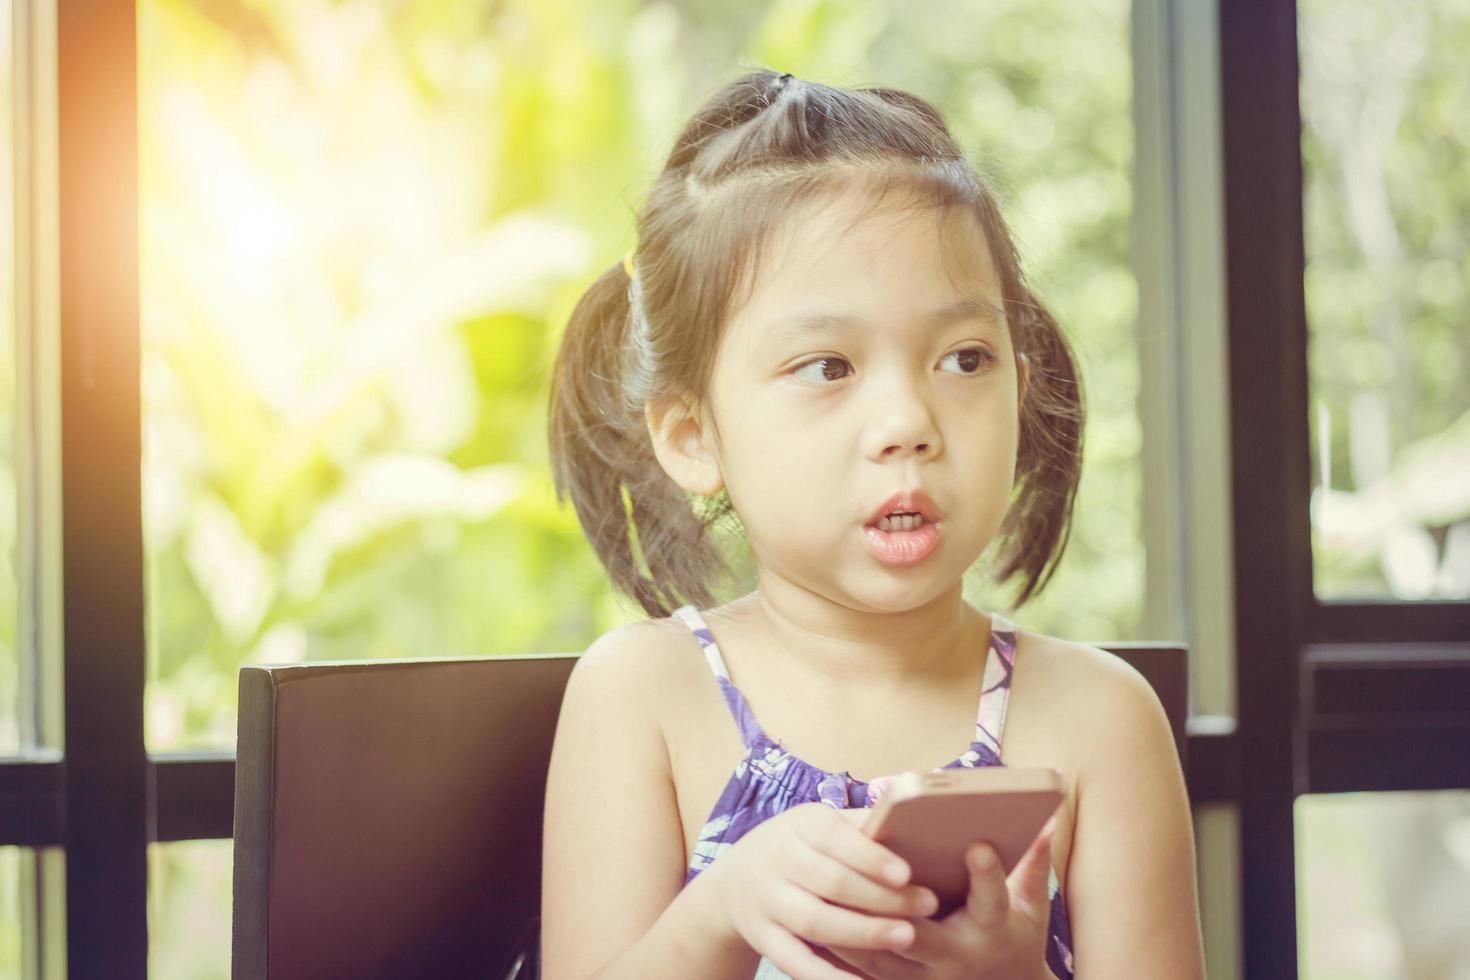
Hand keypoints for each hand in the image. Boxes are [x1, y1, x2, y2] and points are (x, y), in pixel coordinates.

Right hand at [696, 803, 942, 979]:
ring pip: (815, 921)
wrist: (733, 884)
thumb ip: (862, 825)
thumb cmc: (798, 848)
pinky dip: (827, 976)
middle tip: (927, 905)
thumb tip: (915, 815)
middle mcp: (777, 860)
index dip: (870, 856)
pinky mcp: (762, 939)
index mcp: (798, 825)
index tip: (907, 873)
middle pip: (831, 882)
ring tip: (906, 936)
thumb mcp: (819, 825)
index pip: (834, 837)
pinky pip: (794, 961)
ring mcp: (766, 902)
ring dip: (863, 932)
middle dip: (881, 897)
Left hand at [824, 815, 1058, 979]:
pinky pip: (866, 971)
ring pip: (883, 956)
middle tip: (869, 869)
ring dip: (855, 926)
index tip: (977, 845)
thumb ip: (1033, 864)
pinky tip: (817, 923)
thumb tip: (1049, 819)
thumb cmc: (1016, 937)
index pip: (992, 900)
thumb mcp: (1033, 904)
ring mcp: (927, 977)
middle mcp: (957, 957)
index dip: (987, 874)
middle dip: (893, 904)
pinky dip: (843, 950)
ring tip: (828, 890)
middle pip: (920, 932)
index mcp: (992, 929)